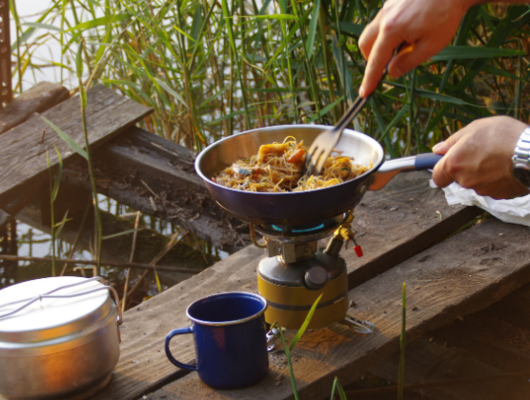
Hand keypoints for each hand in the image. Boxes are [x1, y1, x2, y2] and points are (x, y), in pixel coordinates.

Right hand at [358, 0, 474, 96]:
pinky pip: (382, 22)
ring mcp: (386, 7)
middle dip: (372, 58)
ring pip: (372, 32)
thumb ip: (407, 62)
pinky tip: (410, 29)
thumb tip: (391, 73)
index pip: (375, 61)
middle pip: (365, 44)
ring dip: (382, 44)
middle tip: (389, 64)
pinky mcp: (392, 2)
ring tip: (406, 43)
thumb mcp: (430, 46)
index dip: (370, 79)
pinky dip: (389, 32)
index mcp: (391, 30)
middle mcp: (384, 17)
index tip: (364, 93)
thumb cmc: (445, 16)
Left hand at [432, 116, 529, 198]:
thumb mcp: (475, 128)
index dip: (442, 170)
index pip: (437, 177)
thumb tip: (437, 150)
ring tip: (499, 156)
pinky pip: (493, 187)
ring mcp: (482, 190)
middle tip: (483, 152)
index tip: (448, 163)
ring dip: (484, 172)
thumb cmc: (503, 136)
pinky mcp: (499, 195)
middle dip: (467, 167)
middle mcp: (465, 180)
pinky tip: (508, 166)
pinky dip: (498, 179)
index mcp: (454, 164)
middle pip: (459, 178)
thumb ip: (453, 141)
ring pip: (477, 182)